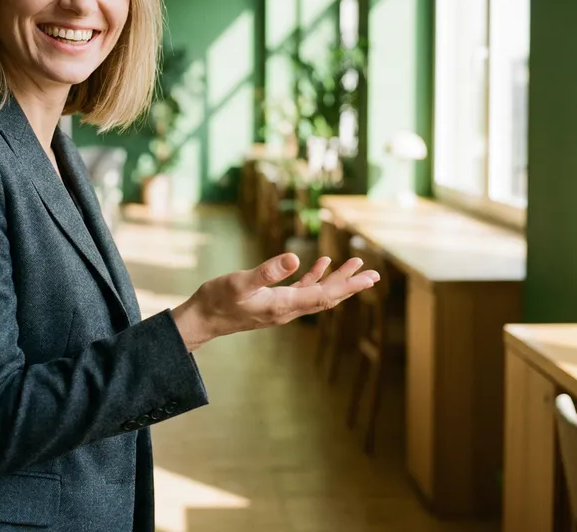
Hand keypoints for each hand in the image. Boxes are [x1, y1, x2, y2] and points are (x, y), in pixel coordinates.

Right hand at [171, 253, 379, 351]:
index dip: (348, 286)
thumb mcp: (240, 282)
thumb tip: (296, 258)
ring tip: (355, 265)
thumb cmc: (218, 299)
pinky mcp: (273, 301)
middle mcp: (288, 309)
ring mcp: (281, 307)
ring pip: (317, 293)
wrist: (203, 318)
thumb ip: (267, 271)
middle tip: (373, 274)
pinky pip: (301, 290)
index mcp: (284, 305)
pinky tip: (319, 264)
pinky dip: (314, 277)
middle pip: (327, 296)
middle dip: (350, 285)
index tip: (368, 279)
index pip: (324, 295)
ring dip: (336, 280)